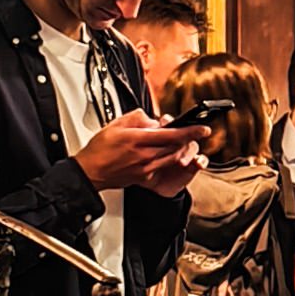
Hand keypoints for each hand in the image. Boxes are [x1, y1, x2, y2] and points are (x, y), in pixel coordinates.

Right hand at [79, 109, 201, 195]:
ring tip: (178, 142)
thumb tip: (152, 119)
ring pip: (173, 158)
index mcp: (139, 140)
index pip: (172, 134)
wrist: (91, 171)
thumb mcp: (116, 124)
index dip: (191, 131)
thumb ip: (137, 117)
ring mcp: (146, 168)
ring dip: (179, 149)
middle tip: (193, 133)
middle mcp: (145, 156)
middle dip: (188, 140)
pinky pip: (163, 166)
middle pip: (176, 147)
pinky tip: (162, 153)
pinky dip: (167, 158)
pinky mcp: (145, 177)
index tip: (203, 129)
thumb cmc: (100, 149)